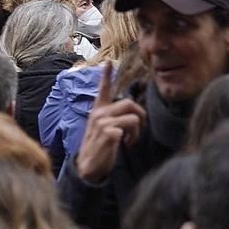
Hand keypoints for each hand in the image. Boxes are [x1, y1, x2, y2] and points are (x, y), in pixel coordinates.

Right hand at [74, 66, 146, 183]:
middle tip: (138, 129)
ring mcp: (103, 123)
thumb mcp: (103, 128)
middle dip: (141, 115)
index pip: (103, 89)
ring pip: (134, 117)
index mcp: (98, 110)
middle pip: (130, 103)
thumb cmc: (99, 146)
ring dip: (137, 130)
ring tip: (130, 139)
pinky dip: (132, 138)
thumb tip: (133, 112)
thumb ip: (114, 117)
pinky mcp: (108, 133)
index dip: (106, 75)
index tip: (109, 61)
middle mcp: (99, 114)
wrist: (88, 167)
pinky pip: (130, 128)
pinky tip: (125, 145)